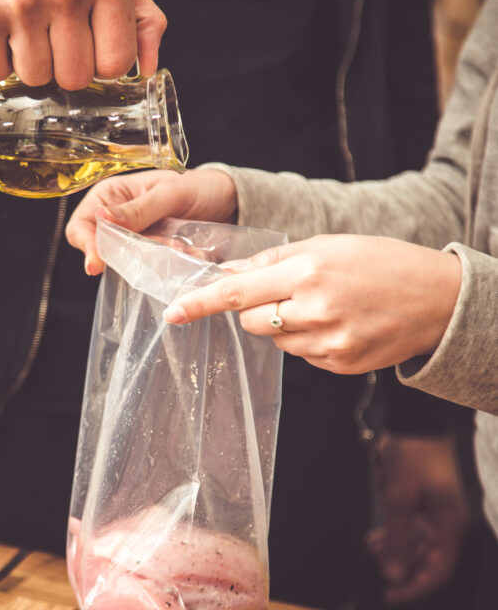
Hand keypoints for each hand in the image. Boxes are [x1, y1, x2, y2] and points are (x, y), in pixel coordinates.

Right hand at [0, 0, 165, 88]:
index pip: (117, 62)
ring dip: (29, 61)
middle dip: (64, 63)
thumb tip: (149, 67)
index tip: (88, 42)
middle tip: (52, 31)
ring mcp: (24, 2)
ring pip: (36, 77)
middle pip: (75, 77)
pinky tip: (0, 27)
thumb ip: (140, 13)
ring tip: (25, 24)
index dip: (101, 61)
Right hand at [65, 168, 237, 273]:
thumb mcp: (170, 194)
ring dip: (153, 259)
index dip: (86, 244)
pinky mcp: (150, 255)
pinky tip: (187, 253)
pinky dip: (166, 265)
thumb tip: (101, 217)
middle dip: (128, 253)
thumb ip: (138, 209)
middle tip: (162, 246)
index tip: (97, 263)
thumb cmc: (198, 188)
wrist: (228, 202)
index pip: (82, 224)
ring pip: (127, 262)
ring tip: (181, 245)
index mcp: (111, 194)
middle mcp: (117, 218)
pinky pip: (148, 269)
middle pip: (100, 248)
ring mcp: (133, 239)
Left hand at [163, 234, 462, 373]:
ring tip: (324, 306)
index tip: (173, 312)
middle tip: (286, 292)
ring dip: (284, 324)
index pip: (238, 292)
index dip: (201, 303)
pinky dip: (308, 340)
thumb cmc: (380, 263)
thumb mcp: (328, 244)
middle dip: (254, 308)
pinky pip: (301, 355)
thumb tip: (227, 273)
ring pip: (274, 339)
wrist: (437, 300)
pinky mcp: (338, 365)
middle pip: (249, 321)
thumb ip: (274, 259)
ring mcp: (327, 343)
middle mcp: (314, 309)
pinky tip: (338, 324)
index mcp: (308, 271)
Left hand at [367, 434, 468, 603]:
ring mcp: (435, 514)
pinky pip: (410, 530)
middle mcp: (446, 524)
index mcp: (449, 527)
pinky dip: (394, 535)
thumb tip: (395, 574)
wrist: (414, 423)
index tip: (389, 594)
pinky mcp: (423, 505)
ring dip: (394, 550)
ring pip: (416, 546)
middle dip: (399, 565)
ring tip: (371, 545)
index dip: (414, 588)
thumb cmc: (414, 457)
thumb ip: (397, 540)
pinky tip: (376, 535)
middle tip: (374, 559)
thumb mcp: (399, 501)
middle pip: (425, 561)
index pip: (437, 572)